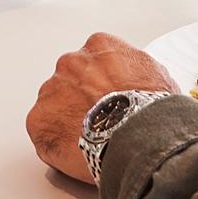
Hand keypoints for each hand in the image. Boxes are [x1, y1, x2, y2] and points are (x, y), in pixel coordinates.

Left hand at [26, 33, 179, 184]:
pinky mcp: (38, 120)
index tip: (110, 98)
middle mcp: (71, 62)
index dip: (104, 83)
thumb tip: (137, 82)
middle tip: (101, 122)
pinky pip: (43, 131)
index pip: (95, 61)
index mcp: (100, 46)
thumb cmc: (152, 109)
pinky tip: (75, 152)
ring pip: (55, 104)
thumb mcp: (158, 76)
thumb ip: (137, 71)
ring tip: (91, 140)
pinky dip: (55, 141)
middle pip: (71, 80)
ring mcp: (51, 89)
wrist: (140, 135)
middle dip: (82, 98)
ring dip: (67, 119)